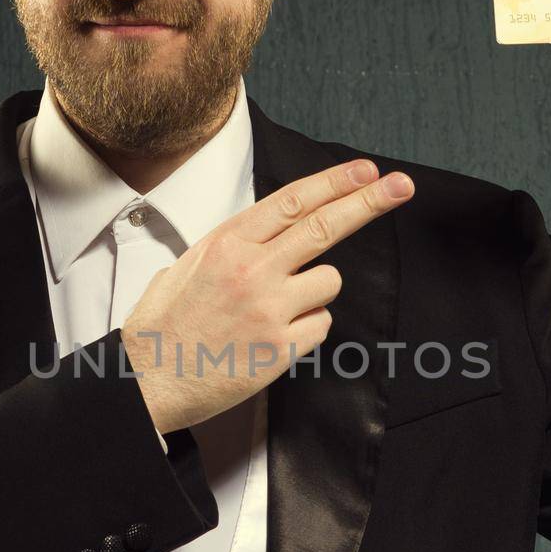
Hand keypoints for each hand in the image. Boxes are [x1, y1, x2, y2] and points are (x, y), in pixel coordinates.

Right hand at [122, 158, 414, 432]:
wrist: (150, 380)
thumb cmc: (164, 325)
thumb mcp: (189, 264)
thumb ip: (233, 243)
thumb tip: (269, 230)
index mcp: (228, 244)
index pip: (293, 202)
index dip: (335, 182)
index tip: (365, 170)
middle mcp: (253, 271)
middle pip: (325, 226)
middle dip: (369, 201)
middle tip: (401, 186)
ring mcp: (270, 309)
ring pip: (329, 281)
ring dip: (314, 291)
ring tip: (274, 310)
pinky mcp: (282, 348)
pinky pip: (321, 324)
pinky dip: (306, 328)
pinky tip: (271, 337)